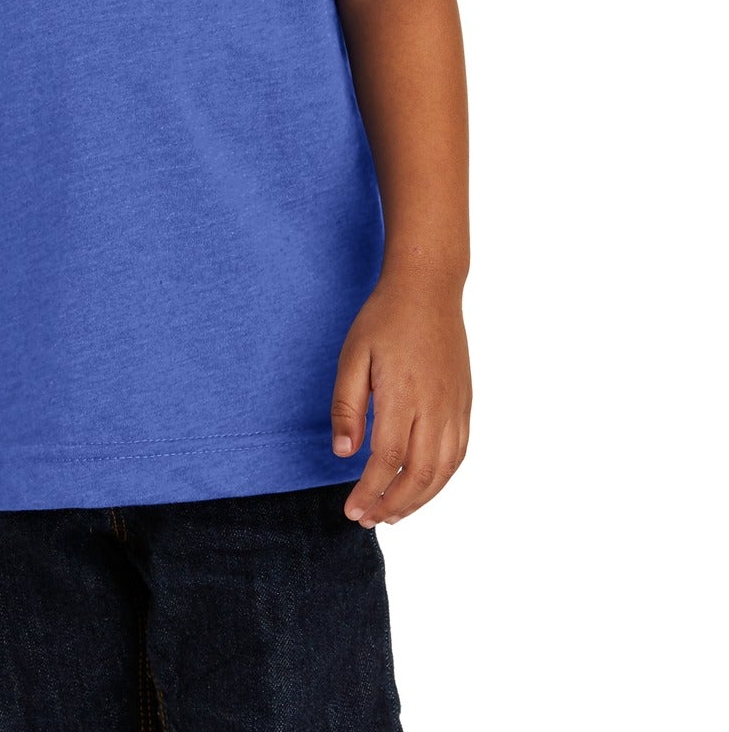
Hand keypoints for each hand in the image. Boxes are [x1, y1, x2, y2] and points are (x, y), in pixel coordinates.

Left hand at [331, 270, 470, 527]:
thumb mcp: (353, 355)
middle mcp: (435, 407)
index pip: (387, 460)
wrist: (428, 289)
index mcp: (404, 395)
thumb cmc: (384, 318)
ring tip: (393, 514)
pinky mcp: (464, 403)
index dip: (370, 492)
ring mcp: (455, 407)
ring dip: (419, 500)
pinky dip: (441, 479)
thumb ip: (347, 406)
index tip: (352, 510)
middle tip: (368, 519)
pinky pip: (459, 454)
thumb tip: (345, 453)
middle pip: (419, 474)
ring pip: (443, 470)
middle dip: (393, 505)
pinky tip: (423, 486)